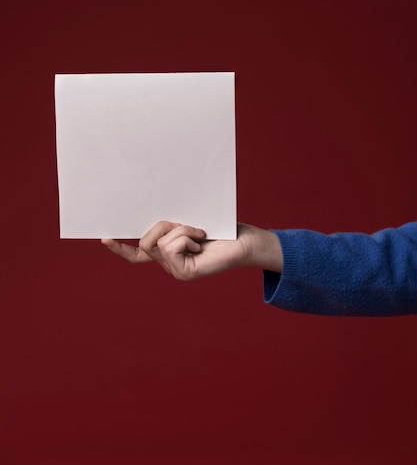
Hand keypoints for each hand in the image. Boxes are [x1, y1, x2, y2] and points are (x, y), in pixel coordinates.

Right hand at [101, 221, 281, 279]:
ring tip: (200, 233)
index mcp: (167, 252)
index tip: (103, 238)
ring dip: (182, 230)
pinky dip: (186, 237)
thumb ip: (170, 226)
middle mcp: (168, 264)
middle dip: (164, 225)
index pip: (137, 255)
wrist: (244, 241)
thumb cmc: (220, 228)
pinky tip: (201, 243)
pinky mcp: (185, 274)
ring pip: (160, 242)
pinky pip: (171, 247)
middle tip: (187, 224)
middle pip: (146, 240)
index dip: (120, 248)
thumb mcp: (188, 223)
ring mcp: (175, 271)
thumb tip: (158, 220)